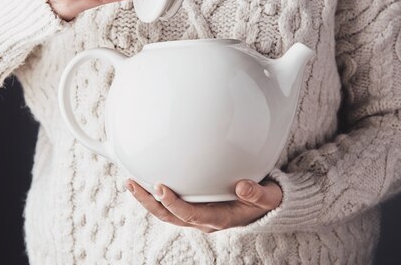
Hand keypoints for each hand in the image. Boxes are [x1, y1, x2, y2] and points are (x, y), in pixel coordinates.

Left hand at [125, 178, 281, 233]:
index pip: (190, 214)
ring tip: (131, 182)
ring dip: (147, 199)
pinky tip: (147, 181)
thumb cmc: (265, 200)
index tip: (160, 187)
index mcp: (219, 218)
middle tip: (132, 184)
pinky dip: (156, 195)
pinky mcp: (195, 207)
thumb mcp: (268, 197)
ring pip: (166, 213)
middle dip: (149, 202)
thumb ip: (258, 193)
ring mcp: (198, 215)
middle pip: (169, 216)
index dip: (173, 203)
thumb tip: (243, 187)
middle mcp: (204, 220)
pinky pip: (171, 205)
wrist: (266, 207)